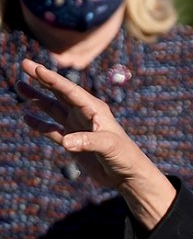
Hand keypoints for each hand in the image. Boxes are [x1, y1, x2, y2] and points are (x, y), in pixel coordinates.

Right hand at [18, 58, 175, 228]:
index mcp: (94, 109)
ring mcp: (77, 127)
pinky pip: (51, 129)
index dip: (53, 79)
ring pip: (52, 108)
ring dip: (37, 98)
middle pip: (59, 93)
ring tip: (20, 85)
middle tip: (25, 64)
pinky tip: (27, 117)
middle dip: (42, 79)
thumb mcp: (108, 146)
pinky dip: (39, 123)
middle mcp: (84, 114)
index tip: (37, 68)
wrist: (127, 174)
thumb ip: (88, 142)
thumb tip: (65, 141)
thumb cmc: (124, 155)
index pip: (70, 90)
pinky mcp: (73, 142)